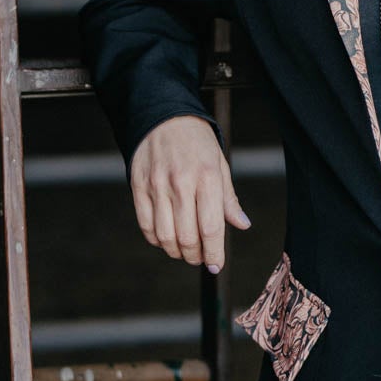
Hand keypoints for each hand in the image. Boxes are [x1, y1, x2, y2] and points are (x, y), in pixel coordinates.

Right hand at [129, 115, 250, 272]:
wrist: (163, 116)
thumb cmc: (196, 141)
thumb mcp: (220, 164)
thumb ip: (228, 199)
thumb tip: (242, 225)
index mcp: (207, 177)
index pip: (211, 227)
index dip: (214, 252)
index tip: (216, 264)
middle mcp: (181, 183)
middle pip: (186, 237)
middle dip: (195, 256)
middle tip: (201, 257)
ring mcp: (157, 186)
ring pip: (164, 236)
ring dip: (176, 252)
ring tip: (185, 250)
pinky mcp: (138, 187)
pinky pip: (146, 225)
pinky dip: (156, 240)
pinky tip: (166, 238)